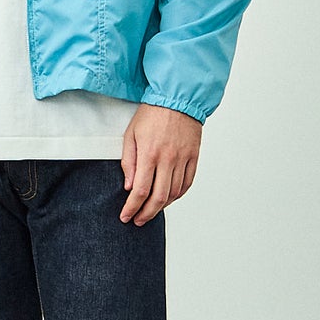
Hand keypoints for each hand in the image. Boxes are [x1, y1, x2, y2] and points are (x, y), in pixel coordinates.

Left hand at [120, 105, 200, 223]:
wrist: (178, 98)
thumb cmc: (152, 114)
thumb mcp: (131, 134)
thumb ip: (128, 162)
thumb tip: (129, 187)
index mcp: (150, 153)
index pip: (140, 190)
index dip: (132, 208)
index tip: (126, 216)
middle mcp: (168, 159)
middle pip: (159, 197)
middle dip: (146, 214)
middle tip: (138, 220)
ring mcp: (183, 159)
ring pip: (174, 193)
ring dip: (162, 206)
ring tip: (151, 211)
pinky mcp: (193, 157)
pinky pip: (187, 183)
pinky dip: (178, 195)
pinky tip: (169, 198)